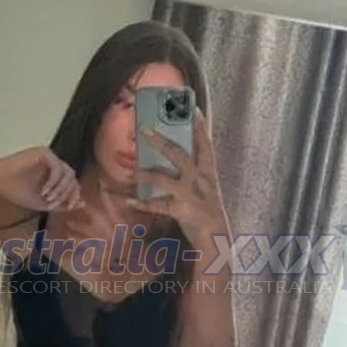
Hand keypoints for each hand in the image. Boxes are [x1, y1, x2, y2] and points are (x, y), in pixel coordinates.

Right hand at [0, 146, 83, 211]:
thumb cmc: (16, 192)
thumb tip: (82, 203)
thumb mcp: (44, 203)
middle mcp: (54, 163)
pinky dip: (54, 182)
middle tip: (53, 204)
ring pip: (68, 173)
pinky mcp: (44, 153)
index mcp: (55, 174)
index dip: (74, 195)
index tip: (69, 207)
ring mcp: (49, 157)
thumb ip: (62, 203)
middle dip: (67, 194)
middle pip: (72, 178)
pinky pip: (58, 168)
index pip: (73, 183)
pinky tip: (45, 191)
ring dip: (60, 189)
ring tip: (48, 199)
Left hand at [128, 109, 227, 243]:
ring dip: (144, 175)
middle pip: (179, 155)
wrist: (217, 237)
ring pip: (162, 179)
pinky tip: (129, 200)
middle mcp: (199, 180)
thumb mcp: (207, 187)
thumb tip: (180, 156)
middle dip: (160, 142)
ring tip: (130, 173)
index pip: (205, 145)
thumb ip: (196, 171)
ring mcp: (190, 195)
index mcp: (208, 172)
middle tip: (144, 129)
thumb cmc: (209, 209)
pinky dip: (142, 203)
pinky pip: (157, 205)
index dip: (200, 127)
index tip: (194, 109)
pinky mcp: (181, 211)